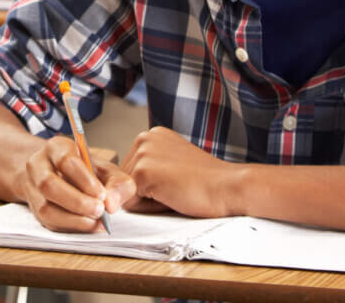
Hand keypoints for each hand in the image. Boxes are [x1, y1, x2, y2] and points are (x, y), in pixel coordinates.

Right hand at [14, 136, 136, 232]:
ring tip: (95, 221)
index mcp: (56, 147)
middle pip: (49, 184)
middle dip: (77, 202)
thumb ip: (118, 183)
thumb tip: (112, 203)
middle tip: (99, 211)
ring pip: (44, 207)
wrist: (63, 176)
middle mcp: (38, 165)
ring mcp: (32, 188)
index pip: (65, 160)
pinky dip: (69, 227)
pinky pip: (47, 222)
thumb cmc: (86, 171)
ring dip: (72, 219)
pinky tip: (87, 226)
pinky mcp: (34, 209)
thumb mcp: (106, 169)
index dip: (84, 180)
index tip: (102, 194)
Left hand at [120, 127, 240, 218]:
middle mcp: (144, 138)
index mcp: (152, 136)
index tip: (177, 180)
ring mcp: (142, 153)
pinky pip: (131, 203)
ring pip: (126, 194)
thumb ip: (146, 173)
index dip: (151, 187)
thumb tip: (115, 196)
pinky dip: (151, 208)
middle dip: (146, 194)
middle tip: (178, 187)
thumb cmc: (206, 183)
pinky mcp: (143, 172)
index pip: (131, 172)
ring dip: (148, 201)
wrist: (229, 186)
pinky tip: (173, 195)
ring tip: (176, 190)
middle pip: (125, 182)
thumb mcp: (172, 168)